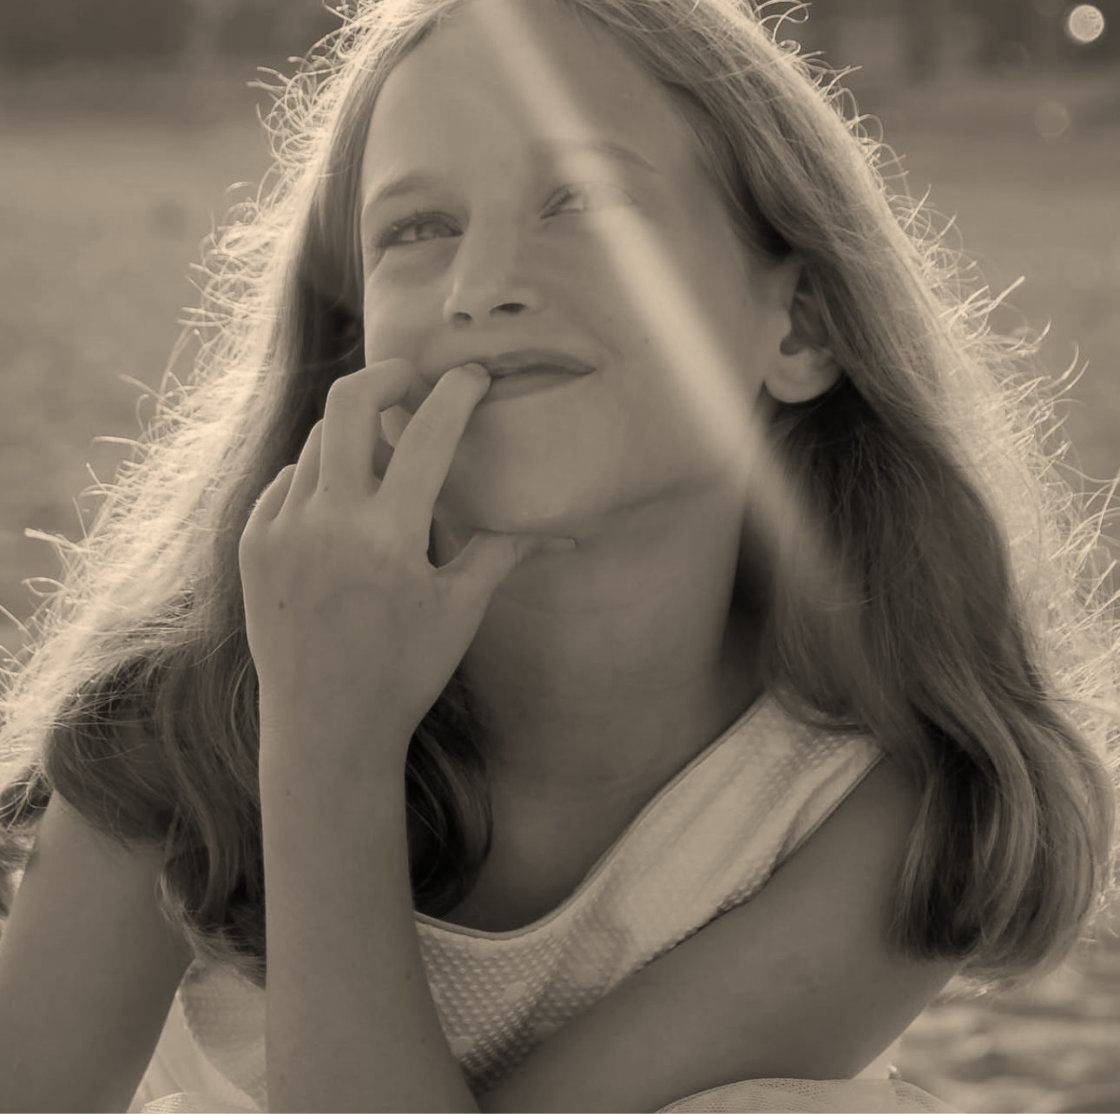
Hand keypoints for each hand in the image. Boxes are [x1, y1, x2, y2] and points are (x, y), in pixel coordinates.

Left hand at [238, 359, 572, 774]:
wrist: (325, 725)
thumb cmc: (404, 670)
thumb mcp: (460, 609)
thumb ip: (502, 552)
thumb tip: (559, 530)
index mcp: (389, 536)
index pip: (428, 435)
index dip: (455, 392)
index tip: (472, 374)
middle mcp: (328, 522)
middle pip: (349, 403)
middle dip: (386, 376)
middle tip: (412, 381)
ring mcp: (282, 530)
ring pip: (318, 442)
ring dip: (355, 432)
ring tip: (383, 452)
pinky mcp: (254, 544)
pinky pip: (287, 482)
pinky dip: (318, 476)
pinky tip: (341, 501)